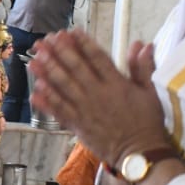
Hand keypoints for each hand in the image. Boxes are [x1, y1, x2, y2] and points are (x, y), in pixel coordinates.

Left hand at [28, 30, 168, 164]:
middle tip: (45, 40)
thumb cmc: (147, 122)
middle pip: (75, 69)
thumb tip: (141, 44)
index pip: (97, 58)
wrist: (140, 153)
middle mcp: (98, 94)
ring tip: (34, 59)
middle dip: (58, 52)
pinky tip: (35, 90)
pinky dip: (46, 101)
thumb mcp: (150, 93)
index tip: (71, 31)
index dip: (82, 43)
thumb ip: (143, 67)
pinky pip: (59, 111)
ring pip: (63, 87)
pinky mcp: (78, 126)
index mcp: (116, 84)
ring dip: (47, 72)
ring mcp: (85, 110)